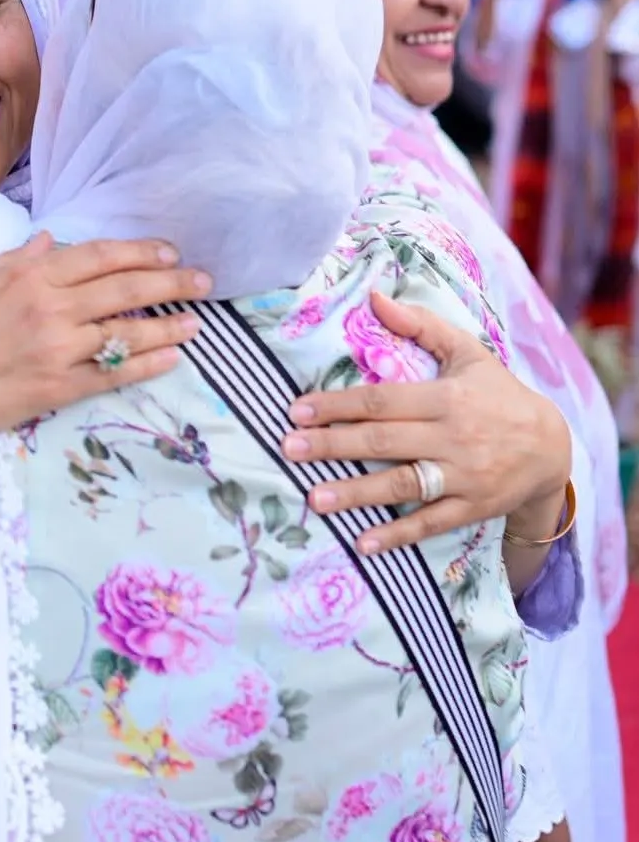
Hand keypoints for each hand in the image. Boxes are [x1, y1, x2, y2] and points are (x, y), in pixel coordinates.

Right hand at [0, 235, 211, 526]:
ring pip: (126, 332)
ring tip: (196, 321)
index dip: (139, 252)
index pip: (99, 256)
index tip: (167, 251)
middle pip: (124, 289)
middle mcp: (50, 308)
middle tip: (201, 280)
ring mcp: (57, 350)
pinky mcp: (57, 388)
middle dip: (169, 282)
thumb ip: (17, 260)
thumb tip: (52, 242)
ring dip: (167, 324)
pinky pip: (112, 374)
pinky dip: (145, 365)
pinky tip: (170, 358)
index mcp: (29, 275)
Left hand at [281, 292, 570, 556]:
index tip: (297, 410)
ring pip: (402, 485)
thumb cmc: (496, 394)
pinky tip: (363, 543)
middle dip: (333, 445)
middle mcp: (453, 438)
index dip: (337, 405)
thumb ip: (420, 326)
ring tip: (313, 498)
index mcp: (446, 398)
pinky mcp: (472, 508)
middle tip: (289, 448)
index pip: (382, 401)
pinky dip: (397, 535)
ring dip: (356, 493)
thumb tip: (375, 298)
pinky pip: (430, 523)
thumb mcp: (467, 352)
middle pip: (383, 441)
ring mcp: (463, 476)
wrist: (553, 447)